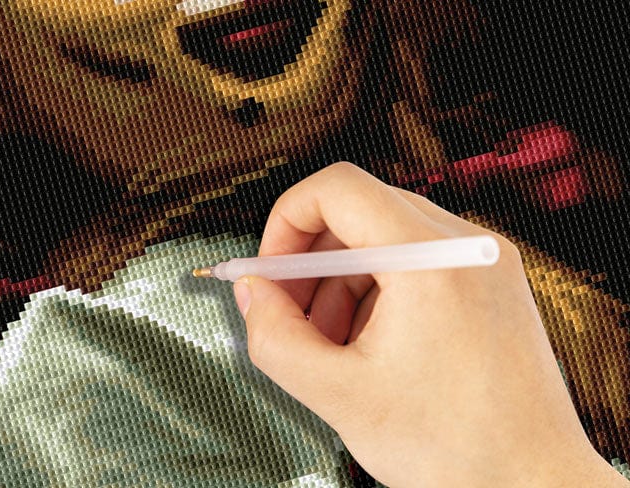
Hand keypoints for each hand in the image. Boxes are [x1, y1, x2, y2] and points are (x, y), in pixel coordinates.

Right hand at [233, 162, 628, 486]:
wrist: (533, 484)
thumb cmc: (460, 448)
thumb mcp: (341, 396)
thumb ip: (275, 338)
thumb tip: (253, 294)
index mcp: (432, 259)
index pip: (336, 188)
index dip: (285, 222)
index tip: (271, 270)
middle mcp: (466, 244)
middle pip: (357, 210)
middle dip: (310, 261)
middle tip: (289, 313)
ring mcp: (482, 260)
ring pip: (382, 238)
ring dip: (341, 283)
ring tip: (331, 345)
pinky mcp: (487, 282)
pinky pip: (414, 263)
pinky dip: (376, 293)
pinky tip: (368, 346)